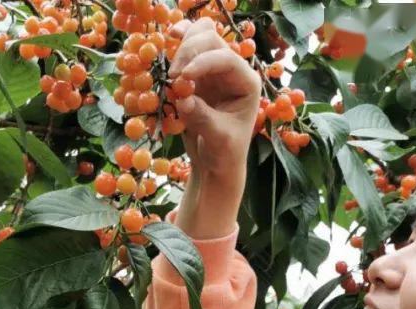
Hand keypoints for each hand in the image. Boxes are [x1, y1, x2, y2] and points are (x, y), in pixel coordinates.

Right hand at [169, 18, 261, 178]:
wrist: (216, 163)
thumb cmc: (225, 153)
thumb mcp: (218, 140)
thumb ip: (204, 119)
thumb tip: (183, 100)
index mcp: (246, 82)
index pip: (226, 59)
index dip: (203, 62)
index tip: (183, 76)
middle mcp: (231, 71)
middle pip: (211, 40)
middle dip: (189, 52)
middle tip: (172, 76)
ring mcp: (213, 70)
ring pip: (199, 38)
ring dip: (182, 46)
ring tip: (170, 70)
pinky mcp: (196, 75)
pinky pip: (186, 51)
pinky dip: (177, 45)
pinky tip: (169, 37)